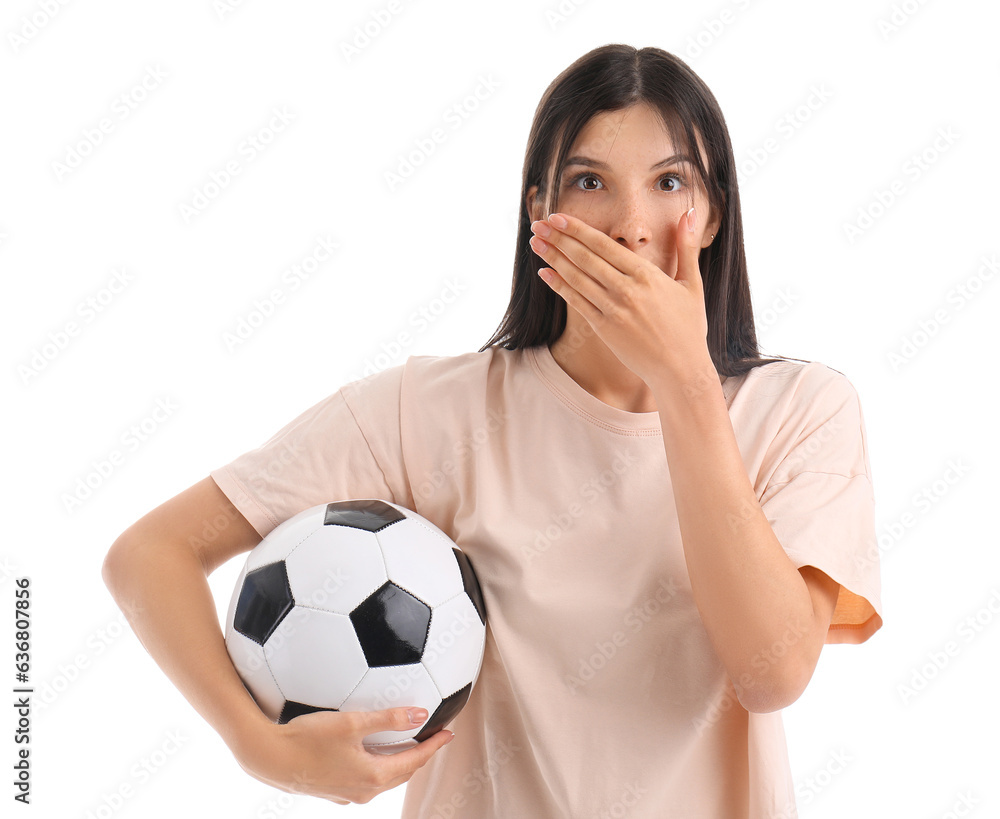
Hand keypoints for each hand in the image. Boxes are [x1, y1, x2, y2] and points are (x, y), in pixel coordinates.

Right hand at [232, 707, 453, 804]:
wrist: (268, 757)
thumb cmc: (308, 738)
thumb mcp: (353, 722)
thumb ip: (389, 718)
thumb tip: (420, 714)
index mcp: (374, 776)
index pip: (415, 760)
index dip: (434, 745)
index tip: (449, 732)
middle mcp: (364, 791)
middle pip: (402, 771)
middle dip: (420, 754)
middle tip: (433, 736)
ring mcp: (348, 793)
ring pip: (384, 777)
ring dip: (399, 760)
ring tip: (408, 741)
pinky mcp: (333, 789)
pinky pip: (365, 778)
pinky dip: (378, 764)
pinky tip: (372, 750)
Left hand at [529, 208, 713, 386]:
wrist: (681, 369)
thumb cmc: (688, 327)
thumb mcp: (692, 284)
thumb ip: (687, 246)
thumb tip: (689, 212)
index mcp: (646, 275)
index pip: (605, 244)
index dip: (578, 229)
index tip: (558, 217)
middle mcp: (627, 290)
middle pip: (585, 258)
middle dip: (559, 238)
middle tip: (538, 224)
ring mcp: (613, 310)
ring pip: (577, 278)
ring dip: (553, 258)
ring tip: (536, 243)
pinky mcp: (604, 329)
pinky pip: (577, 303)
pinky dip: (559, 286)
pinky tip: (544, 273)